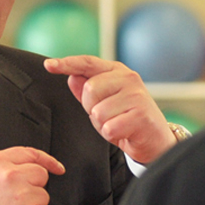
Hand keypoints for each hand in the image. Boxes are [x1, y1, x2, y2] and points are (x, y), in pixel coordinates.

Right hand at [0, 146, 64, 204]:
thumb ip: (2, 170)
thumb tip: (23, 170)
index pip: (30, 153)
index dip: (47, 160)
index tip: (58, 168)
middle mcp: (11, 174)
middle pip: (41, 174)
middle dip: (35, 187)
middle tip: (17, 201)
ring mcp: (22, 194)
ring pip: (43, 196)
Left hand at [45, 55, 176, 164]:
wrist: (156, 140)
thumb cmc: (128, 120)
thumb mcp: (105, 102)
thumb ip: (87, 90)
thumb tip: (71, 77)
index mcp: (118, 72)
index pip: (88, 63)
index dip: (67, 63)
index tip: (48, 65)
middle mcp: (129, 79)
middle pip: (89, 89)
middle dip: (91, 108)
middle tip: (108, 115)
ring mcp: (136, 96)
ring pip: (98, 112)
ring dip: (102, 125)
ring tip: (118, 124)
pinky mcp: (141, 115)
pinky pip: (109, 128)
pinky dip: (112, 136)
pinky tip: (124, 132)